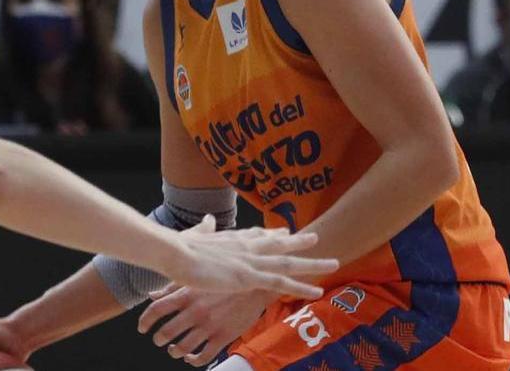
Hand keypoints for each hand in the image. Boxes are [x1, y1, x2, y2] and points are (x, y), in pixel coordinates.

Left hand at [139, 286, 275, 365]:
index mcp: (187, 294)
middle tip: (157, 340)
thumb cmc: (223, 280)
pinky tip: (191, 358)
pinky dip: (193, 360)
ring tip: (173, 350)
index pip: (157, 309)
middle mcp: (195, 311)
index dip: (145, 320)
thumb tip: (152, 295)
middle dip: (158, 339)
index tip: (141, 328)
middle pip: (167, 331)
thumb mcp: (196, 279)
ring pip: (183, 347)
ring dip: (174, 351)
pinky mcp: (224, 336)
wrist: (255, 285)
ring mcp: (209, 325)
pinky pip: (204, 356)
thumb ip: (172, 288)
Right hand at [167, 216, 336, 300]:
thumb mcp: (195, 234)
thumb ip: (204, 228)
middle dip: (298, 241)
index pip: (257, 235)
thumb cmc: (180, 246)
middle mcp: (247, 246)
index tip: (284, 231)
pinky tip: (317, 291)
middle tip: (315, 237)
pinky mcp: (249, 277)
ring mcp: (251, 261)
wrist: (176, 253)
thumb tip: (207, 220)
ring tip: (333, 263)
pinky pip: (282, 283)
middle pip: (278, 244)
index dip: (272, 234)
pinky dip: (301, 286)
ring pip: (289, 263)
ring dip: (313, 263)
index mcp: (233, 238)